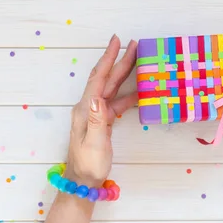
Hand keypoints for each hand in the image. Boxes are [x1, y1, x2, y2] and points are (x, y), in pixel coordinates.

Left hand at [65, 35, 137, 187]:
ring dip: (123, 73)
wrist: (83, 180)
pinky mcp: (102, 121)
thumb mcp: (93, 143)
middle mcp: (89, 107)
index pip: (98, 79)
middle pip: (106, 78)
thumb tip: (98, 98)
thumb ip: (96, 120)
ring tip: (137, 59)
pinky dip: (128, 94)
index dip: (108, 59)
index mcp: (85, 109)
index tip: (116, 42)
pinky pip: (116, 102)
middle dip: (118, 60)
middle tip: (131, 43)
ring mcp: (95, 113)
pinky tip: (139, 91)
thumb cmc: (88, 164)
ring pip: (112, 88)